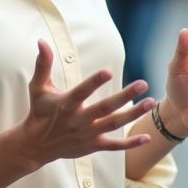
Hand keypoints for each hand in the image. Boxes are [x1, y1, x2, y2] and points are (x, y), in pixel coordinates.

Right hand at [15, 40, 153, 169]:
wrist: (36, 145)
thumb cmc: (39, 112)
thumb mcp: (38, 87)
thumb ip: (43, 64)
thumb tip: (41, 41)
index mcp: (66, 104)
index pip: (82, 91)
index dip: (94, 82)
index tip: (109, 71)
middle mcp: (78, 120)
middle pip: (104, 108)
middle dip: (124, 96)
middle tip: (143, 83)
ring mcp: (87, 134)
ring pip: (113, 124)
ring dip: (133, 114)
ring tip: (150, 103)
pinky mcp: (92, 146)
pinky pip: (114, 145)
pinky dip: (130, 143)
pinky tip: (147, 137)